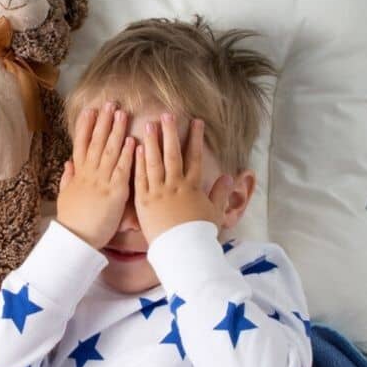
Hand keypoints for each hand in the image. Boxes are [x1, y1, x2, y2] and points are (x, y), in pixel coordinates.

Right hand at [55, 102, 136, 248]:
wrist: (76, 240)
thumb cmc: (73, 221)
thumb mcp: (66, 196)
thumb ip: (68, 178)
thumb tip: (68, 163)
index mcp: (78, 174)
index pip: (80, 144)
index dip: (85, 126)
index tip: (89, 109)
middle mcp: (89, 174)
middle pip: (95, 142)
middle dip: (103, 121)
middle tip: (110, 103)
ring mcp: (101, 182)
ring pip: (109, 151)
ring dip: (116, 131)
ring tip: (121, 113)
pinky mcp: (114, 192)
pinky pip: (121, 170)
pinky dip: (126, 154)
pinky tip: (132, 140)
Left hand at [134, 113, 232, 240]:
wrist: (183, 251)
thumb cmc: (199, 235)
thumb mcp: (215, 213)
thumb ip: (221, 193)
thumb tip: (230, 176)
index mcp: (193, 188)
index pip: (195, 158)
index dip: (196, 138)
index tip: (196, 122)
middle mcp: (176, 186)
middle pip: (174, 154)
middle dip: (171, 133)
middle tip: (168, 114)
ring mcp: (159, 193)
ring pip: (155, 162)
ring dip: (153, 142)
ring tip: (150, 124)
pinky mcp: (144, 202)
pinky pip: (140, 178)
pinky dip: (138, 162)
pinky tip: (135, 148)